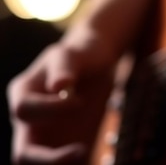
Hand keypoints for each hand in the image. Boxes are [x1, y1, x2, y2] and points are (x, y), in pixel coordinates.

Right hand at [7, 40, 115, 163]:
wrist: (97, 64)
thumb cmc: (80, 55)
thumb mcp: (72, 53)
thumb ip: (65, 66)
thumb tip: (59, 86)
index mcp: (23, 94)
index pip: (23, 110)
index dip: (50, 110)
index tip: (80, 101)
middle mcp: (30, 123)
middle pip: (23, 153)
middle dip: (47, 160)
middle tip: (81, 151)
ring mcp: (47, 138)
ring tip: (88, 157)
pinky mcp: (67, 146)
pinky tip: (101, 163)